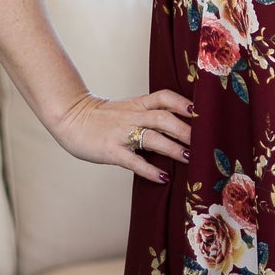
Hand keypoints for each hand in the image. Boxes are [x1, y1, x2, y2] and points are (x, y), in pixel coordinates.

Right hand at [52, 88, 194, 181]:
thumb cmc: (101, 118)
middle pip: (164, 118)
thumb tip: (177, 127)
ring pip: (152, 137)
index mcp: (137, 105)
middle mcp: (132, 116)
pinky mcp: (111, 150)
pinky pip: (133, 160)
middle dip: (186, 129)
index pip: (164, 97)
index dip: (183, 103)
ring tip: (189, 158)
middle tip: (205, 141)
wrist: (69, 117)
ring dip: (173, 148)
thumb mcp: (126, 109)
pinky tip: (162, 178)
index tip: (201, 111)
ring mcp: (121, 133)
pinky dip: (149, 170)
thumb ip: (148, 114)